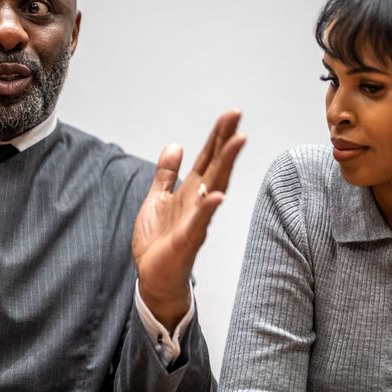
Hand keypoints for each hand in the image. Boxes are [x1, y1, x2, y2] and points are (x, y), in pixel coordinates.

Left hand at [132, 109, 244, 325]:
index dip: (218, 136)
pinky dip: (208, 208)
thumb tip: (175, 145)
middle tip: (237, 115)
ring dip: (226, 164)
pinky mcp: (187, 240)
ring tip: (238, 141)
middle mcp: (198, 202)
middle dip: (226, 141)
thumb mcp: (157, 199)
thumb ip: (166, 174)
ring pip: (214, 187)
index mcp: (190, 191)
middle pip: (216, 166)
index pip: (208, 158)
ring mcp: (196, 220)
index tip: (231, 113)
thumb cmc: (157, 242)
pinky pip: (200, 222)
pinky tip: (217, 194)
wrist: (153, 277)